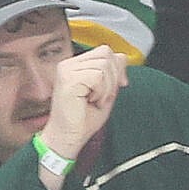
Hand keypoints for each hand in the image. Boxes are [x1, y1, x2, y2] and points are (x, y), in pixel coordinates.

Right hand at [40, 48, 128, 167]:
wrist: (67, 139)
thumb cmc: (82, 120)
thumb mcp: (105, 91)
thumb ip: (113, 73)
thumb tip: (122, 58)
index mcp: (75, 65)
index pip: (104, 51)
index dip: (117, 67)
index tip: (119, 85)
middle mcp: (68, 65)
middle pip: (106, 53)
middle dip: (113, 77)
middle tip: (103, 96)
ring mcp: (66, 71)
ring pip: (104, 65)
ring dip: (107, 87)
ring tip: (96, 100)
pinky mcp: (68, 80)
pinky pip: (98, 76)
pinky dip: (101, 92)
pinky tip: (91, 101)